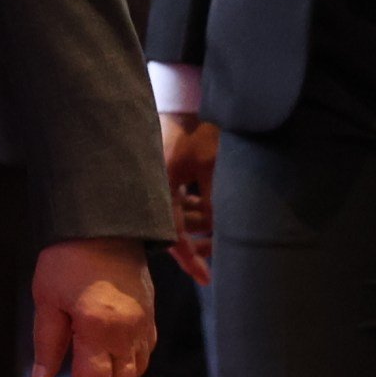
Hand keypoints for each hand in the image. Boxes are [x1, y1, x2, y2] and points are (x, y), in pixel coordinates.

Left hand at [31, 237, 158, 376]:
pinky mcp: (150, 317)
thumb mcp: (46, 300)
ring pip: (136, 373)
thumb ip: (47, 343)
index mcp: (97, 328)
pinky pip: (144, 355)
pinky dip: (133, 372)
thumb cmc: (68, 259)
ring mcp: (143, 325)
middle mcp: (126, 331)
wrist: (107, 226)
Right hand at [160, 114, 218, 287]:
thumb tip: (219, 227)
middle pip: (175, 230)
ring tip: (220, 236)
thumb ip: (214, 198)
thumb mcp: (210, 163)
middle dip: (196, 245)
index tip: (206, 279)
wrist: (186, 97)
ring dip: (199, 226)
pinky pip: (180, 202)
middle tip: (217, 259)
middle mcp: (155, 191)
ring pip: (180, 217)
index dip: (190, 260)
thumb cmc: (197, 127)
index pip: (173, 236)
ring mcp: (160, 183)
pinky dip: (196, 210)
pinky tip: (212, 213)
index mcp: (158, 190)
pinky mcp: (167, 175)